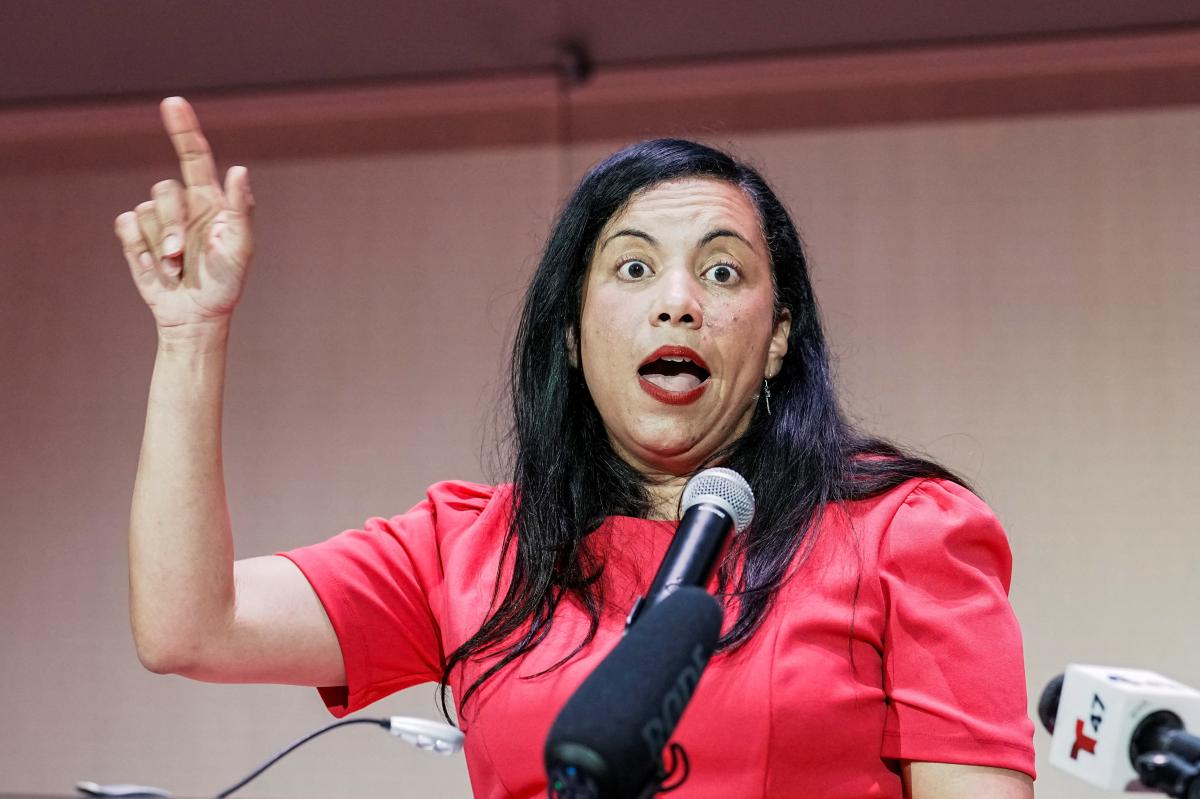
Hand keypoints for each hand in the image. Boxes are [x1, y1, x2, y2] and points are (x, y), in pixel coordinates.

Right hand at [114, 97, 254, 333]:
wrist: (195, 314)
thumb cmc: (226, 283)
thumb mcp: (240, 248)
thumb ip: (241, 209)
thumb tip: (240, 170)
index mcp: (211, 200)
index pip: (195, 156)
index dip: (183, 128)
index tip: (173, 103)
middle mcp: (184, 204)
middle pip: (164, 189)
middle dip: (171, 225)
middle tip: (182, 257)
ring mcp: (159, 220)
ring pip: (145, 209)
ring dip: (159, 245)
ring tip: (176, 269)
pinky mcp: (136, 236)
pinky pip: (126, 224)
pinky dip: (139, 248)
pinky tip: (155, 267)